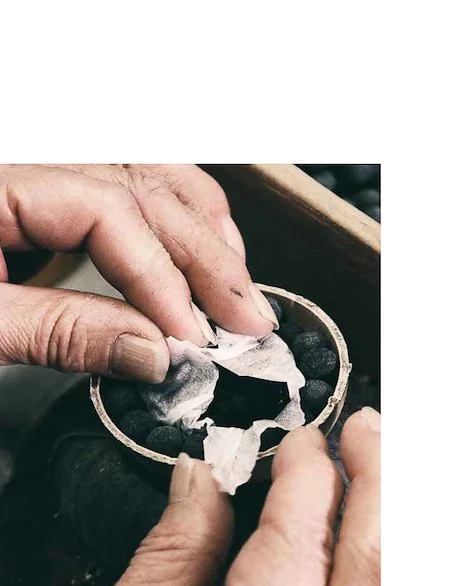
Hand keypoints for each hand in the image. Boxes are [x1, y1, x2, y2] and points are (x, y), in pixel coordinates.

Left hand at [0, 164, 277, 382]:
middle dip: (204, 257)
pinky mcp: (31, 198)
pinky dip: (167, 221)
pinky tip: (195, 252)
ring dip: (199, 230)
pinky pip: (118, 187)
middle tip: (248, 318)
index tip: (193, 336)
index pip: (108, 208)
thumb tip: (153, 352)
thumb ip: (60, 333)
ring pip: (140, 173)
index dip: (163, 276)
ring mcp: (28, 176)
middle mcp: (18, 163)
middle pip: (139, 185)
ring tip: (236, 286)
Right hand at [97, 407, 381, 585]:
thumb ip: (172, 557)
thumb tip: (201, 480)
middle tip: (366, 431)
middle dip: (377, 483)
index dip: (309, 475)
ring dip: (388, 528)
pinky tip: (375, 547)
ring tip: (380, 477)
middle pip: (373, 565)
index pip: (301, 538)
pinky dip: (384, 578)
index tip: (304, 441)